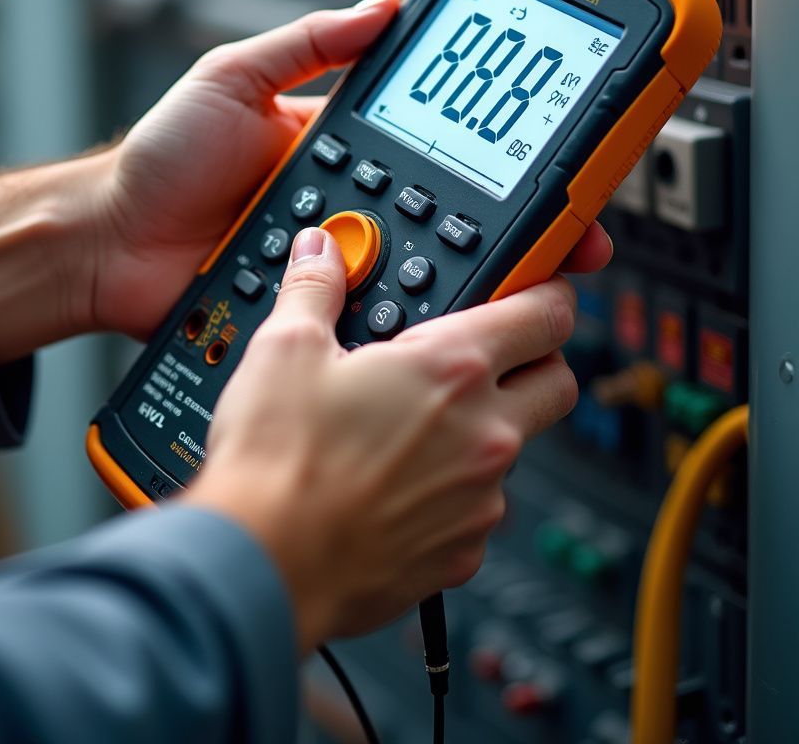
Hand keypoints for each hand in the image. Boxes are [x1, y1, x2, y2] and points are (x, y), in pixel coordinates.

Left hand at [0, 0, 609, 363]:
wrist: (108, 241)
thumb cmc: (161, 157)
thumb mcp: (233, 77)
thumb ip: (307, 43)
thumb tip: (384, 5)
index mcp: (341, 151)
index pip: (436, 150)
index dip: (493, 159)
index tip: (550, 164)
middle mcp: (345, 210)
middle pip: (444, 223)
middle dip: (510, 235)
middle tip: (569, 245)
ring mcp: (330, 266)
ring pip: (416, 278)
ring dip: (469, 282)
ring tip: (527, 285)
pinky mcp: (308, 314)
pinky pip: (364, 321)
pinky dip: (404, 326)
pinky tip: (449, 328)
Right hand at [188, 224, 610, 651]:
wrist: (263, 564)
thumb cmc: (278, 460)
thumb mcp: (286, 348)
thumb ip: (315, 290)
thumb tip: (321, 255)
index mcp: (452, 368)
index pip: (547, 313)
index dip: (548, 292)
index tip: (535, 290)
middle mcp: (484, 434)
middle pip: (556, 382)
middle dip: (537, 360)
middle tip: (487, 355)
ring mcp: (479, 500)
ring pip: (514, 450)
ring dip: (482, 430)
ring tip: (412, 427)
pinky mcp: (461, 554)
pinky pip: (477, 510)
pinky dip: (451, 492)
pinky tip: (394, 485)